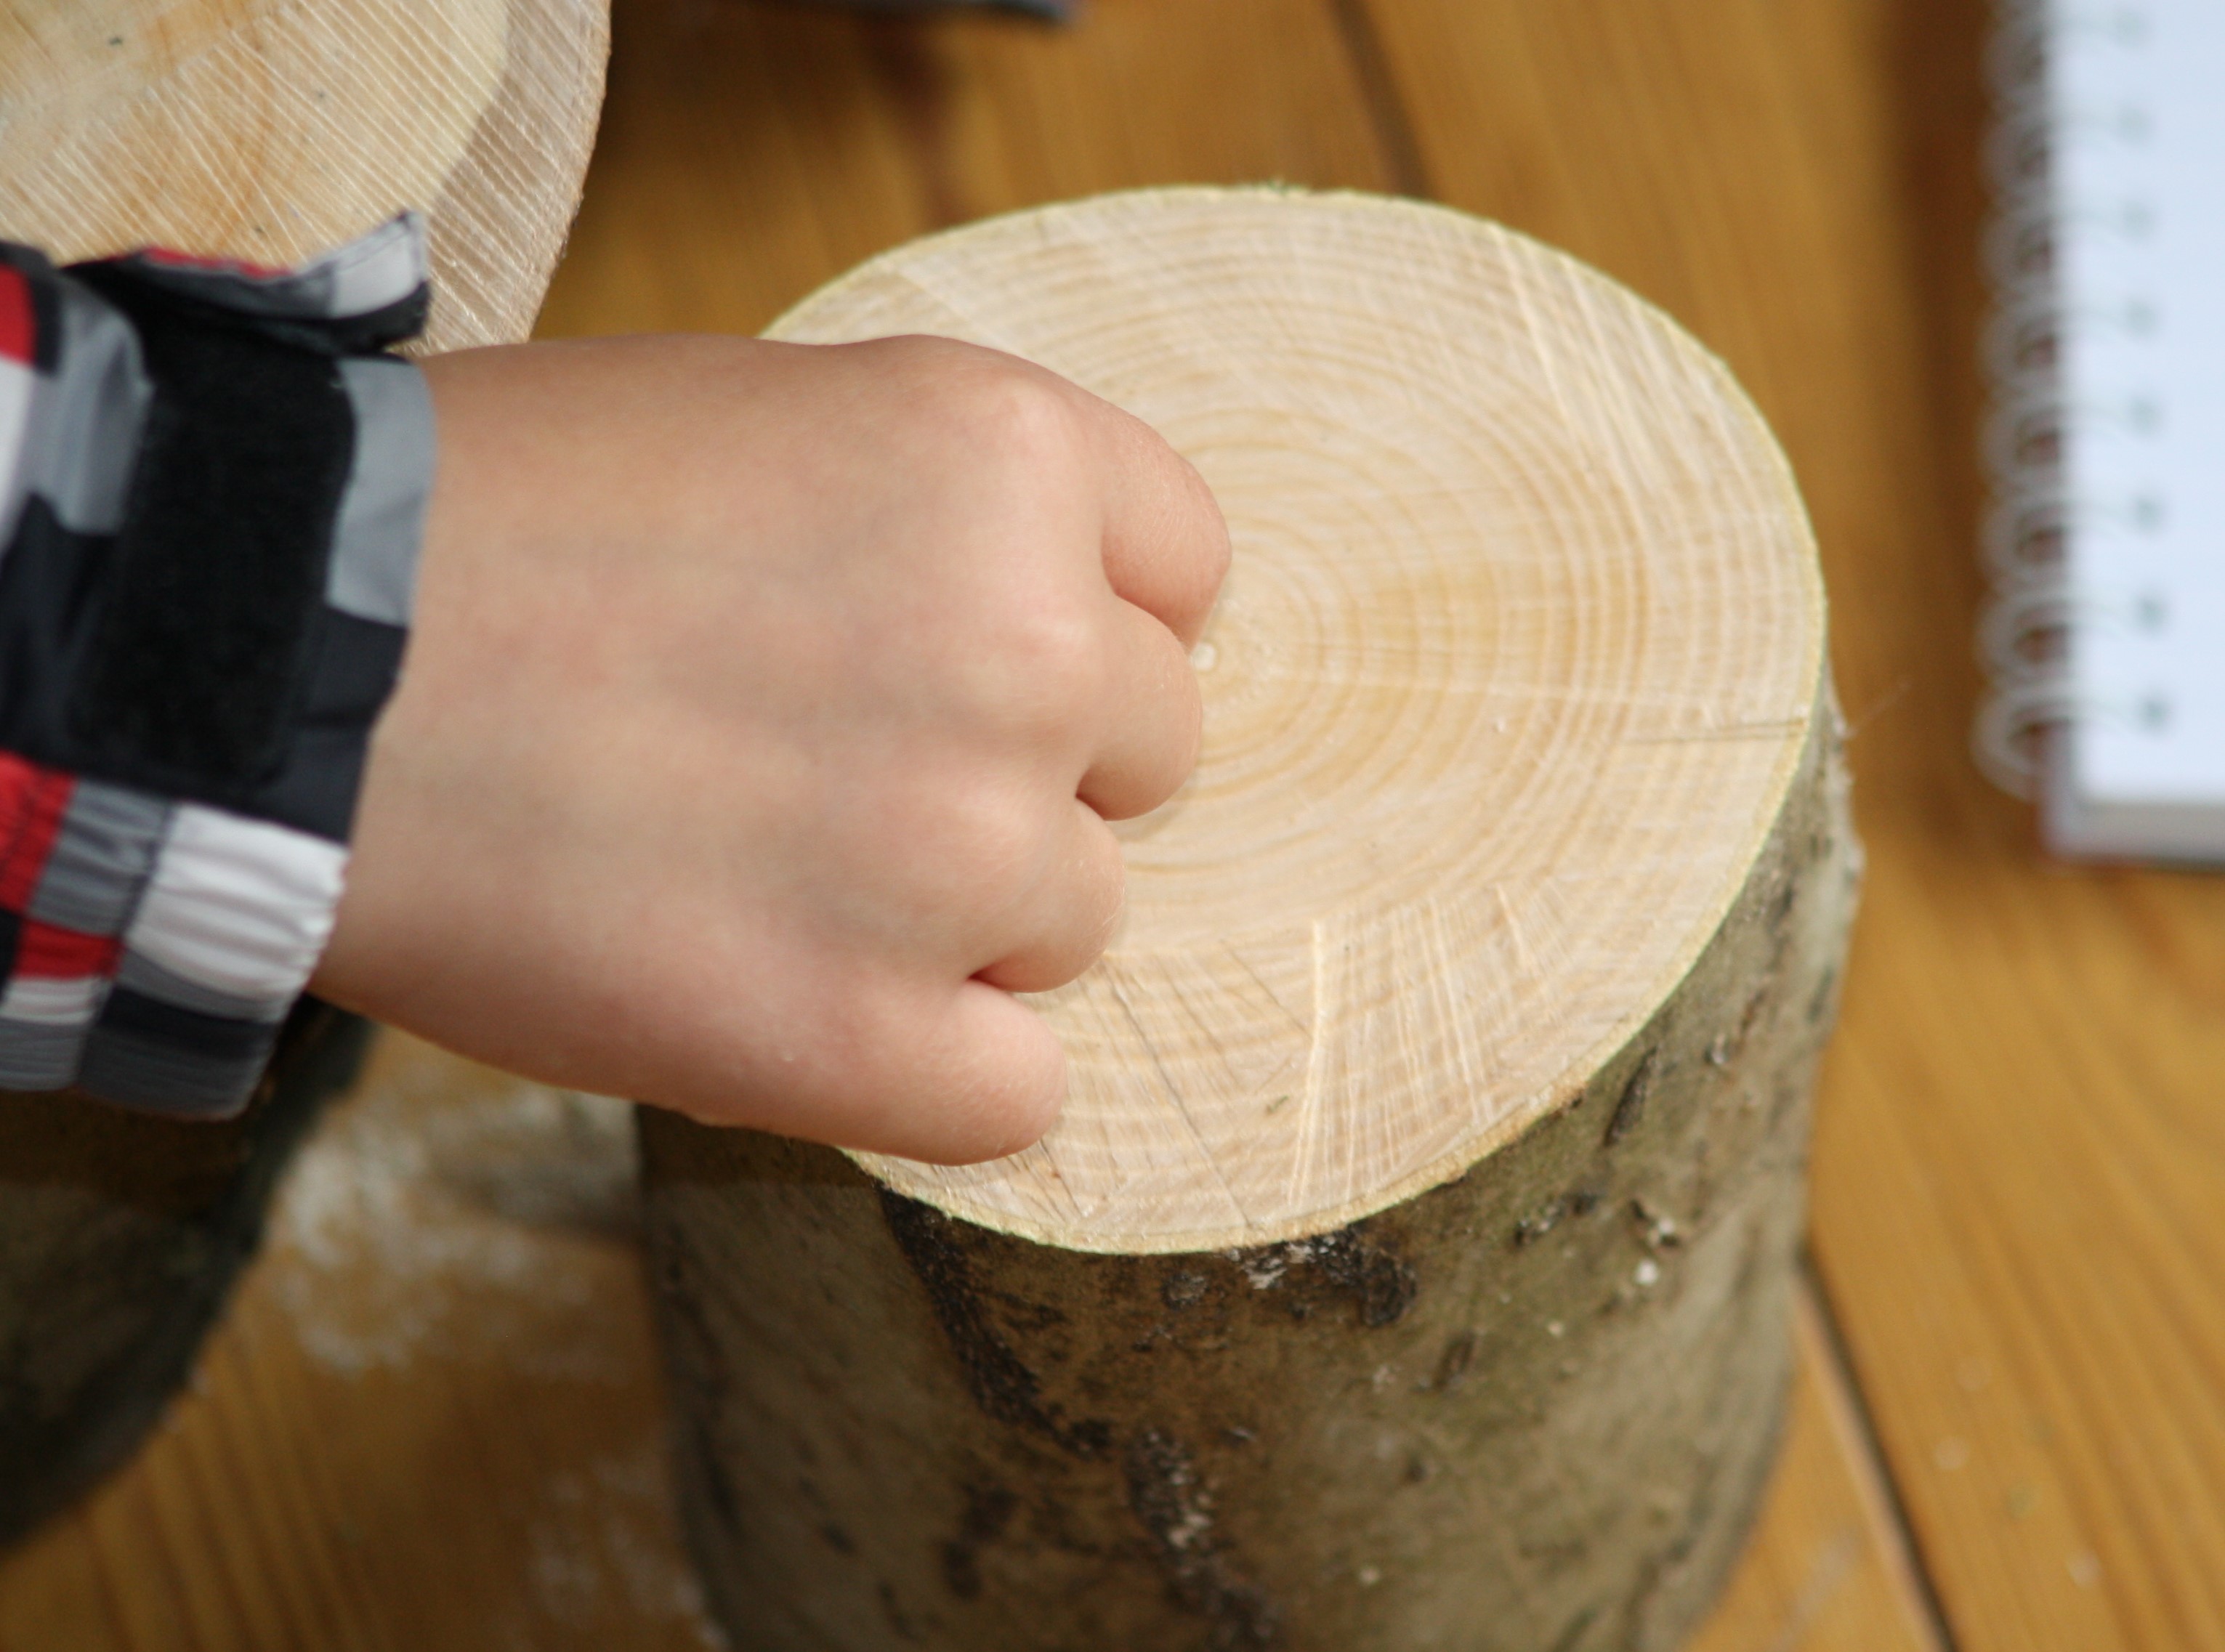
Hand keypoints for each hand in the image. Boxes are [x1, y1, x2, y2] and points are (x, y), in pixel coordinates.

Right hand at [310, 333, 1227, 1162]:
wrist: (286, 663)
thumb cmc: (506, 522)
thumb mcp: (772, 420)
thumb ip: (954, 518)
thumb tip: (1075, 640)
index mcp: (1007, 460)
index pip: (1187, 574)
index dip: (1088, 618)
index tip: (978, 648)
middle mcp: (1028, 649)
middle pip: (1147, 754)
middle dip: (1024, 765)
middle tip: (842, 764)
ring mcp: (959, 853)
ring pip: (1080, 921)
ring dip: (961, 917)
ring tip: (771, 870)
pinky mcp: (866, 1036)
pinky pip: (1017, 1091)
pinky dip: (933, 1067)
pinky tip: (813, 1006)